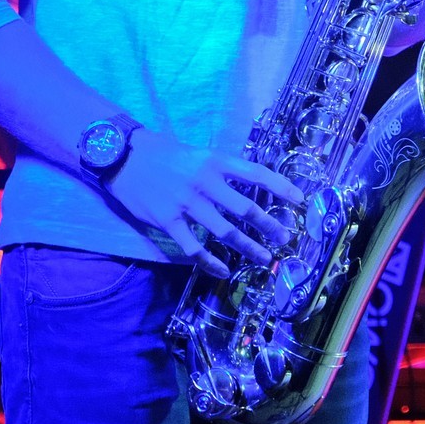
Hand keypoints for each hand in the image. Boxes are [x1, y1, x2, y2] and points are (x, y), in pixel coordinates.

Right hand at [104, 130, 305, 276]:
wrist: (123, 156)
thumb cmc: (163, 153)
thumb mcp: (198, 153)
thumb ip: (220, 170)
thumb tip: (247, 187)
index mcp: (216, 161)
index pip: (257, 173)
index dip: (281, 186)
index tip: (301, 199)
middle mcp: (205, 182)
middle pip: (247, 209)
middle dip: (270, 226)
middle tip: (286, 239)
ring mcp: (187, 203)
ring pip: (226, 232)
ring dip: (249, 248)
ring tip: (264, 259)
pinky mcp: (168, 221)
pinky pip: (195, 248)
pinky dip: (212, 263)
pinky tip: (224, 271)